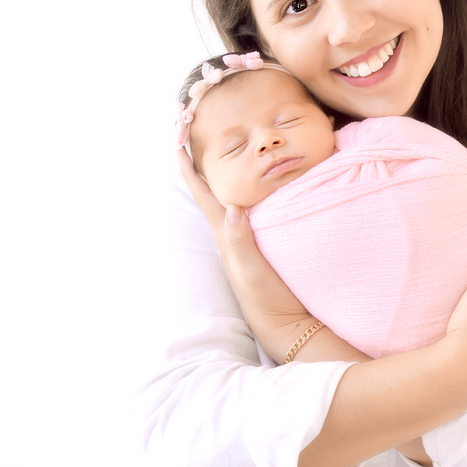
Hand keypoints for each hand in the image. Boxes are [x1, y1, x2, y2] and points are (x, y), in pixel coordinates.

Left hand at [177, 148, 315, 359]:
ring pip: (230, 200)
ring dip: (223, 178)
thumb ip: (240, 241)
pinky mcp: (263, 246)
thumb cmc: (268, 300)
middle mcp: (232, 236)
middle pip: (212, 193)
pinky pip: (250, 211)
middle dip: (204, 166)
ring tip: (223, 155)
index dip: (190, 171)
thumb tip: (230, 206)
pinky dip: (247, 193)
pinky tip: (256, 187)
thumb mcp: (251, 272)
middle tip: (198, 140)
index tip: (178, 145)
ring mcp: (246, 242)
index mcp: (226, 236)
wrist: (288, 326)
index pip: (204, 196)